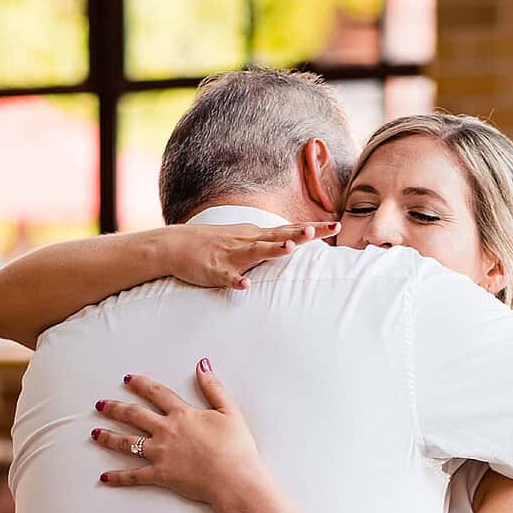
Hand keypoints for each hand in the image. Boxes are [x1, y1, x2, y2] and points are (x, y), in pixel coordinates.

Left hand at [91, 364, 270, 511]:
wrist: (233, 479)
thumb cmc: (235, 447)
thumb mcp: (229, 411)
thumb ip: (213, 387)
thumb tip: (203, 365)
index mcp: (182, 414)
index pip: (156, 394)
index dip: (141, 385)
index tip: (128, 379)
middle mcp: (166, 431)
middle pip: (134, 416)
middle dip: (115, 409)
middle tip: (100, 405)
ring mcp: (159, 453)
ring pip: (127, 443)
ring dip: (108, 438)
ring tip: (94, 434)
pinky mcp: (159, 475)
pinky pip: (134, 476)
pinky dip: (118, 478)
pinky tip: (104, 478)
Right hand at [164, 219, 334, 288]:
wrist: (176, 245)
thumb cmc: (213, 244)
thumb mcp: (244, 239)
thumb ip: (267, 243)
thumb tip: (290, 243)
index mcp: (257, 235)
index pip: (289, 229)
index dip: (313, 229)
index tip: (336, 226)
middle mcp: (248, 241)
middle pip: (278, 235)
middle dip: (298, 234)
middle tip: (320, 230)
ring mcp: (231, 255)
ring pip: (255, 251)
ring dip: (271, 250)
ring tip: (288, 249)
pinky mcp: (215, 270)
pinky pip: (227, 276)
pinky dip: (236, 281)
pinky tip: (245, 286)